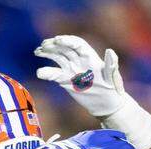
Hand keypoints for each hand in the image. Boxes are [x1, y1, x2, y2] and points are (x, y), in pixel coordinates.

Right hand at [35, 35, 150, 148]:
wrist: (107, 105)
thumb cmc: (113, 90)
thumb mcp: (113, 77)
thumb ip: (111, 64)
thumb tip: (110, 51)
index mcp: (90, 57)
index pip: (77, 44)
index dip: (67, 40)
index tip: (57, 40)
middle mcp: (79, 61)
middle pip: (64, 48)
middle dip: (54, 45)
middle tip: (44, 45)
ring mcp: (72, 70)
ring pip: (58, 57)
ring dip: (48, 53)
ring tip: (38, 52)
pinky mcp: (66, 80)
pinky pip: (54, 74)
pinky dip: (46, 73)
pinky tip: (39, 73)